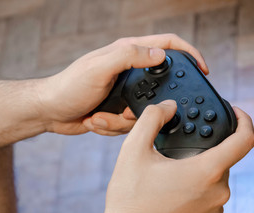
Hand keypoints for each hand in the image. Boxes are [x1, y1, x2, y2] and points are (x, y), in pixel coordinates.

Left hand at [36, 34, 208, 134]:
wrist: (50, 112)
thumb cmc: (68, 86)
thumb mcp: (99, 68)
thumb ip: (129, 57)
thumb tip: (160, 54)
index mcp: (127, 53)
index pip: (167, 45)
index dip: (189, 54)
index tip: (203, 69)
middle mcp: (129, 71)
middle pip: (159, 86)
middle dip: (149, 105)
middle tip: (129, 112)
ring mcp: (125, 93)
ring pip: (144, 111)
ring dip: (122, 120)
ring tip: (99, 116)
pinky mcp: (119, 111)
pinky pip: (130, 124)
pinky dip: (112, 126)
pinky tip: (95, 120)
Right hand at [92, 101, 253, 212]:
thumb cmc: (130, 199)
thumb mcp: (133, 149)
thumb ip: (152, 118)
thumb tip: (168, 107)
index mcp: (206, 171)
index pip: (244, 140)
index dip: (244, 120)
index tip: (236, 113)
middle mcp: (217, 193)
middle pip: (222, 158)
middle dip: (203, 149)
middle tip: (177, 149)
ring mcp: (213, 210)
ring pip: (213, 178)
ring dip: (197, 169)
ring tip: (169, 172)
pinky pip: (207, 196)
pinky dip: (195, 188)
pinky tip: (171, 191)